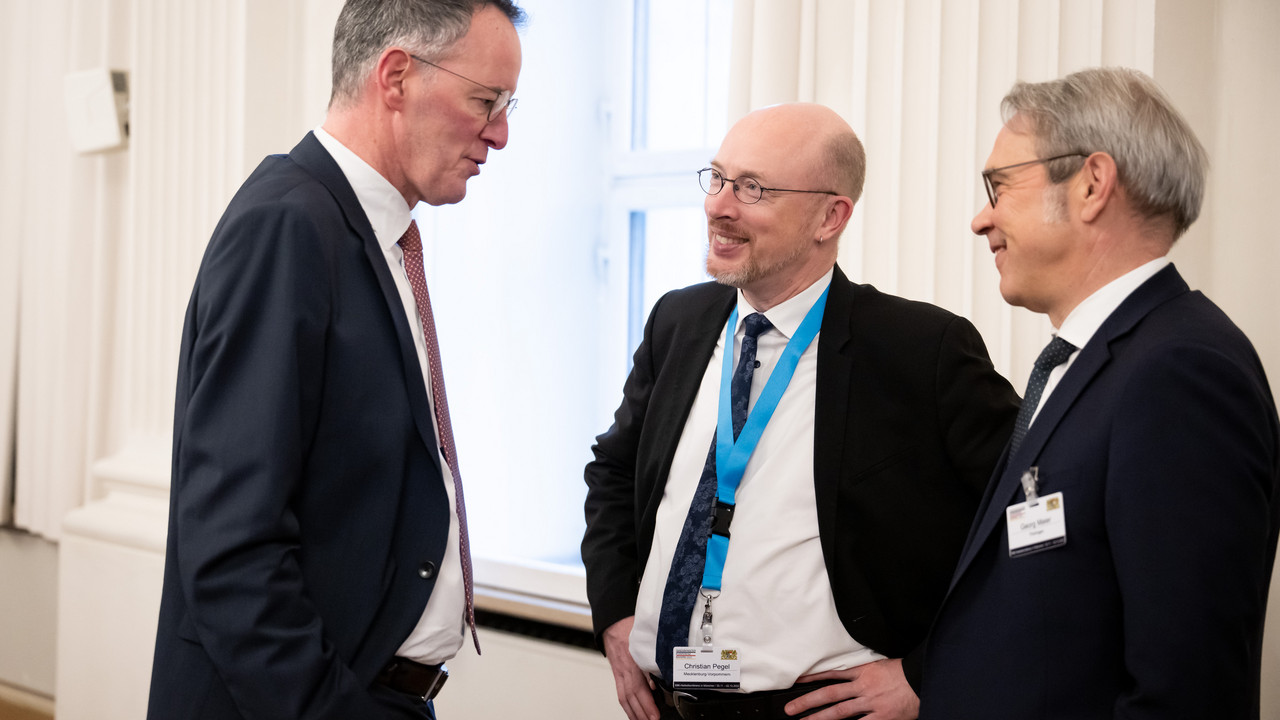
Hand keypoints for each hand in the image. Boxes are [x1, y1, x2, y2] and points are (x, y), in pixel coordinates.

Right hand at [603, 617, 660, 719]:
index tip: (656, 715)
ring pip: (625, 697)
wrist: (614, 623)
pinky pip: (621, 693)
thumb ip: (652, 659)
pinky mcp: (617, 674)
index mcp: (632, 661)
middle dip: (642, 713)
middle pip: (631, 696)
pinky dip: (627, 706)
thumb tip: (658, 682)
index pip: (639, 688)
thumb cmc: (630, 629)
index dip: (647, 704)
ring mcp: (619, 673)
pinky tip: (633, 713)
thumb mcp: (646, 640)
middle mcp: (624, 670)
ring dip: (634, 713)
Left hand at [783, 658, 918, 719]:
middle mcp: (863, 687)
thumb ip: (863, 673)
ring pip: (839, 712)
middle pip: (829, 694)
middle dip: (807, 701)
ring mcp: (871, 703)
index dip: (813, 678)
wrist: (925, 679)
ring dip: (820, 718)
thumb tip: (847, 678)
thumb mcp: (880, 666)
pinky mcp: (882, 717)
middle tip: (790, 708)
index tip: (798, 681)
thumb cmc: (905, 672)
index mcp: (863, 672)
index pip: (832, 674)